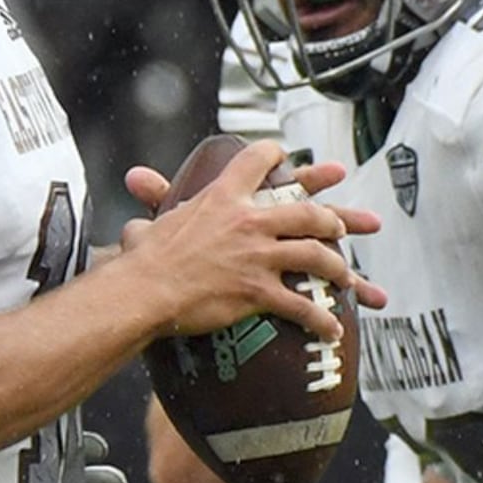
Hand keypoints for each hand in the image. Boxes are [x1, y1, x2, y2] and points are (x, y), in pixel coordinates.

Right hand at [111, 142, 382, 341]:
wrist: (143, 292)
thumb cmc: (141, 261)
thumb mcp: (148, 223)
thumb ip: (151, 204)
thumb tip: (136, 198)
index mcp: (222, 199)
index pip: (257, 161)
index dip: (274, 155)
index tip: (282, 154)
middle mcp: (249, 222)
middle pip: (308, 212)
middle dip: (333, 219)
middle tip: (342, 225)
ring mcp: (258, 257)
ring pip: (316, 255)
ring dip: (338, 268)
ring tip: (347, 278)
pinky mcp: (259, 291)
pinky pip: (301, 305)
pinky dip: (321, 319)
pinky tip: (331, 329)